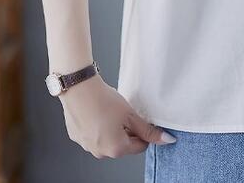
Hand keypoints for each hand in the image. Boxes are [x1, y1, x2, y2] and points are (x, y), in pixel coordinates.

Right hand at [58, 74, 176, 157]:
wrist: (79, 89)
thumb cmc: (104, 101)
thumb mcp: (131, 115)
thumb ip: (148, 130)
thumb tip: (165, 139)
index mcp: (116, 149)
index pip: (140, 147)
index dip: (144, 133)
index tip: (141, 120)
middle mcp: (100, 153)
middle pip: (124, 145)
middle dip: (128, 131)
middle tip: (126, 114)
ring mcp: (87, 146)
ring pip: (108, 141)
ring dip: (113, 130)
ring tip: (111, 112)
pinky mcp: (78, 138)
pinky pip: (94, 136)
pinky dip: (99, 127)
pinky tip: (99, 113)